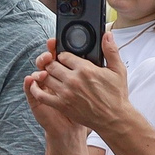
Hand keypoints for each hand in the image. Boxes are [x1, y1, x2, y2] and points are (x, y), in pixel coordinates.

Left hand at [26, 30, 131, 144]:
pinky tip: (36, 85)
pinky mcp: (61, 105)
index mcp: (85, 69)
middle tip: (53, 65)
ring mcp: (65, 93)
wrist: (114, 119)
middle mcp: (73, 80)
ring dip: (44, 74)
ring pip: (45, 77)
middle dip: (51, 63)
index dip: (62, 55)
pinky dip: (35, 89)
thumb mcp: (118, 70)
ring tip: (47, 74)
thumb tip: (108, 35)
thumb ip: (111, 51)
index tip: (63, 58)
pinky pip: (41, 95)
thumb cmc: (116, 95)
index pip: (63, 55)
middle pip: (52, 65)